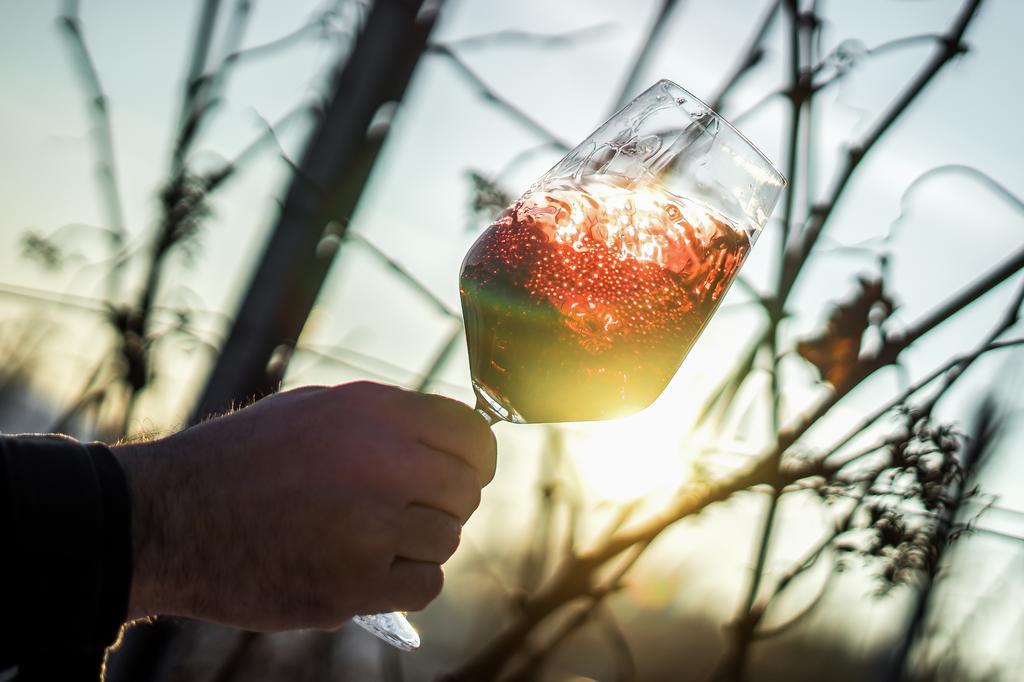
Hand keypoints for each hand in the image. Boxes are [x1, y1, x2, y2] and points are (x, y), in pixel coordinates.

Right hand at [113, 381, 495, 630]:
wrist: (170, 518)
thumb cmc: (241, 458)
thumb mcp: (314, 410)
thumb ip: (386, 420)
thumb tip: (446, 439)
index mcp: (376, 413)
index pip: (475, 436)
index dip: (474, 457)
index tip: (462, 472)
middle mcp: (385, 464)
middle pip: (466, 491)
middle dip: (446, 500)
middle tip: (408, 508)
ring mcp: (373, 529)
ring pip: (447, 539)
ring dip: (421, 542)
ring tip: (370, 535)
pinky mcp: (356, 587)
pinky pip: (427, 585)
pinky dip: (406, 581)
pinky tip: (368, 567)